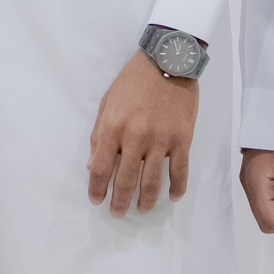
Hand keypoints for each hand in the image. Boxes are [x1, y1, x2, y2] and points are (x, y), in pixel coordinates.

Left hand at [88, 51, 197, 216]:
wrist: (168, 60)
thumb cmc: (133, 80)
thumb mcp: (108, 102)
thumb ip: (98, 134)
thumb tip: (92, 165)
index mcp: (113, 127)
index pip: (100, 168)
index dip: (96, 188)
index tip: (96, 200)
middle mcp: (135, 138)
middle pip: (125, 180)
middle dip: (119, 201)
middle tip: (117, 213)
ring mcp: (160, 140)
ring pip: (152, 182)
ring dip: (145, 201)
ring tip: (141, 210)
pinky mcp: (182, 139)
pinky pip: (179, 171)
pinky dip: (176, 188)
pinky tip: (172, 197)